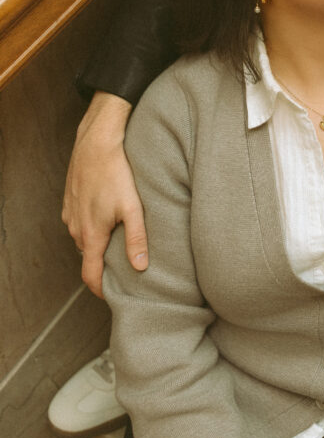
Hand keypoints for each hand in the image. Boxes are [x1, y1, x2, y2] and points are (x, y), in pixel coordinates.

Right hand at [62, 91, 144, 296]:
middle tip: (124, 265)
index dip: (101, 289)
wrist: (96, 142)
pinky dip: (91, 225)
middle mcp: (76, 228)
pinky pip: (79, 221)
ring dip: (97, 242)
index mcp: (91, 235)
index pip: (90, 275)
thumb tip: (140, 266)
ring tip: (118, 238)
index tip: (113, 295)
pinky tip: (107, 215)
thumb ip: (136, 238)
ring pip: (84, 238)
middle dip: (102, 264)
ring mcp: (70, 214)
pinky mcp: (70, 201)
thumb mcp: (133, 207)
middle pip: (88, 256)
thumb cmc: (116, 173)